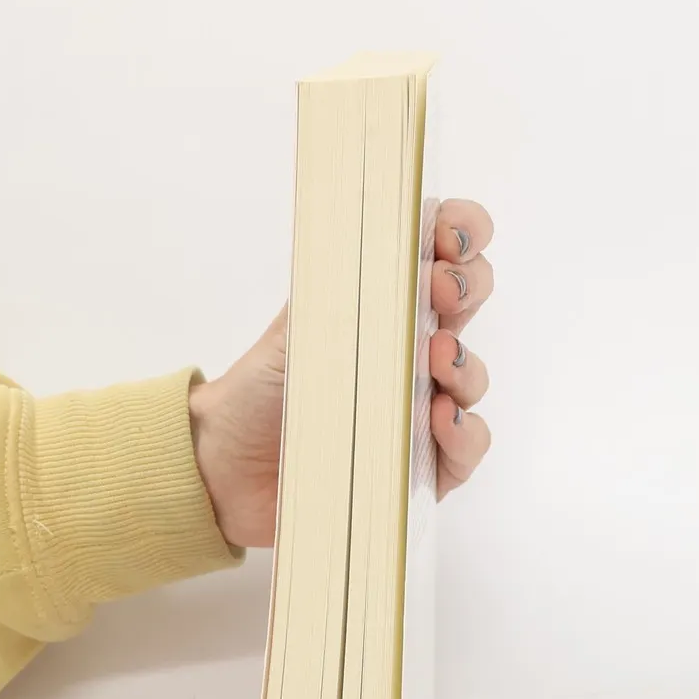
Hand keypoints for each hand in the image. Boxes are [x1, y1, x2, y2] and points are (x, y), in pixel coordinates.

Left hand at [189, 199, 495, 548]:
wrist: (226, 466)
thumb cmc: (261, 388)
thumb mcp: (295, 325)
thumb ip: (343, 289)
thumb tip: (395, 256)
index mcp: (383, 302)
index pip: (441, 251)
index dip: (460, 231)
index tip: (448, 236)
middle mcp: (410, 348)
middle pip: (470, 301)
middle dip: (470, 283)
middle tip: (443, 288)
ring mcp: (421, 405)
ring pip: (472, 376)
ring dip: (464, 362)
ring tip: (435, 359)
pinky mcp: (421, 465)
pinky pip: (466, 447)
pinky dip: (462, 432)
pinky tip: (438, 420)